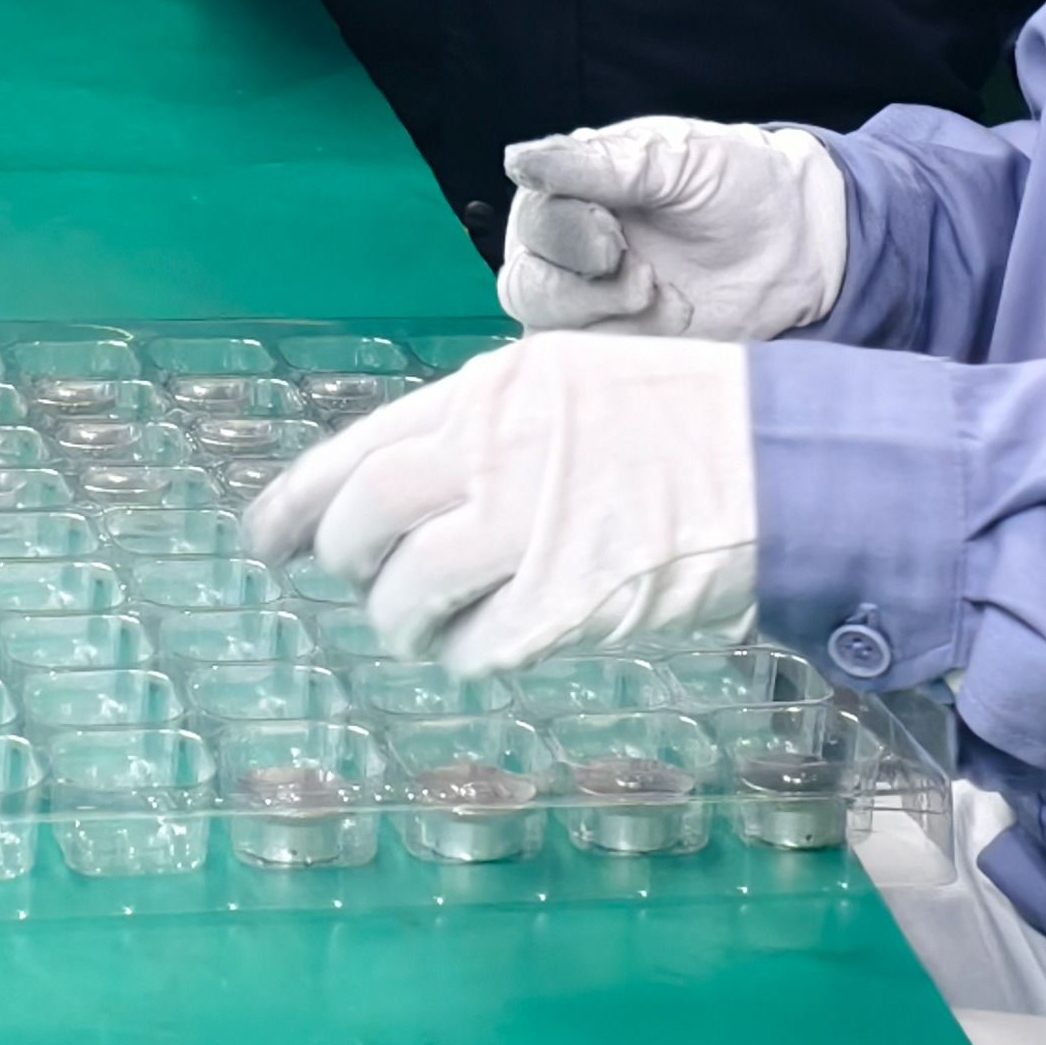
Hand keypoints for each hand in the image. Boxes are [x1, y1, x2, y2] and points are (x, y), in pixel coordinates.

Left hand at [241, 331, 756, 672]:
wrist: (781, 465)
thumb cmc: (681, 424)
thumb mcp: (568, 389)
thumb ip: (483, 430)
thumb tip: (399, 491)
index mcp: (491, 392)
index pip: (358, 449)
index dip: (298, 502)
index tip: (265, 536)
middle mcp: (494, 453)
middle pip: (366, 521)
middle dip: (347, 561)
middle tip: (360, 580)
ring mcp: (528, 530)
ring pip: (407, 596)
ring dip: (403, 621)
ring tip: (425, 624)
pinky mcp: (565, 603)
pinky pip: (477, 649)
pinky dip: (467, 655)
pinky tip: (489, 642)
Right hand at [499, 118, 849, 339]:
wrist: (794, 240)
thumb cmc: (732, 182)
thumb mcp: (673, 158)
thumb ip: (598, 166)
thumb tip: (516, 161)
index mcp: (567, 190)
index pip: (534, 222)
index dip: (568, 235)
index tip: (615, 236)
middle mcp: (562, 250)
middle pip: (527, 285)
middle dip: (585, 290)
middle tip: (645, 278)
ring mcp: (588, 304)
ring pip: (553, 331)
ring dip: (612, 320)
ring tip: (672, 300)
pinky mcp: (619, 346)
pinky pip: (591, 368)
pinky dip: (632, 348)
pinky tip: (678, 321)